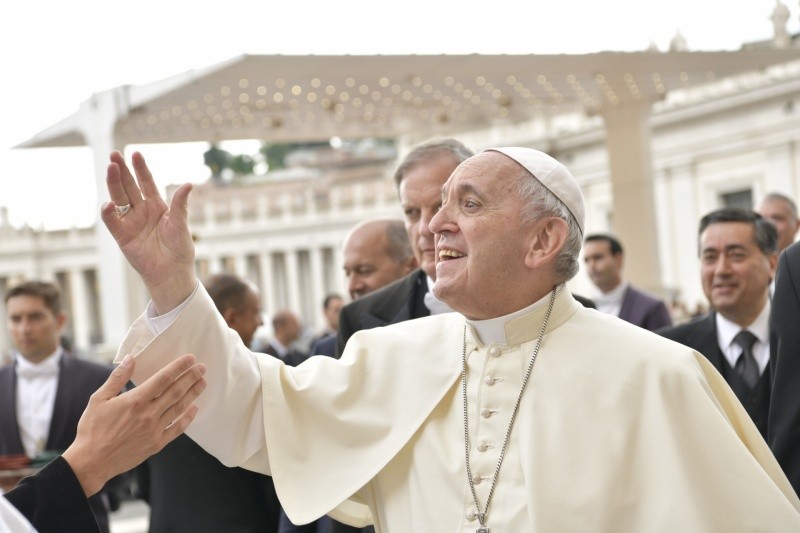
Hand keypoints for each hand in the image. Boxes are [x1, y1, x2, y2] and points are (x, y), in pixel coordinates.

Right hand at [61, 353, 206, 496]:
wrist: (91, 462)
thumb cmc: (92, 429)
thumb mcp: (99, 399)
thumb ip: (118, 377)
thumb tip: (131, 358)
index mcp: (135, 400)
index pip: (163, 379)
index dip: (179, 367)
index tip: (190, 359)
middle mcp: (148, 414)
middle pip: (176, 391)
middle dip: (191, 377)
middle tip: (203, 368)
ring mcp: (154, 430)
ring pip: (180, 408)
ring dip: (193, 394)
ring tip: (202, 383)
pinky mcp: (157, 444)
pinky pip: (177, 429)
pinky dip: (188, 418)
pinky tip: (194, 408)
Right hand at [101, 151, 195, 312]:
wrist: (172, 273)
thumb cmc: (180, 249)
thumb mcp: (181, 224)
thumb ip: (181, 205)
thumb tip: (189, 184)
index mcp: (157, 206)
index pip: (146, 183)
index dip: (141, 169)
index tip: (135, 154)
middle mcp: (142, 211)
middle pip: (129, 187)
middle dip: (122, 171)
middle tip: (114, 155)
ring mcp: (131, 222)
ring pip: (119, 199)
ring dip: (114, 184)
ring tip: (111, 169)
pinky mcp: (122, 237)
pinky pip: (113, 222)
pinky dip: (109, 213)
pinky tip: (109, 203)